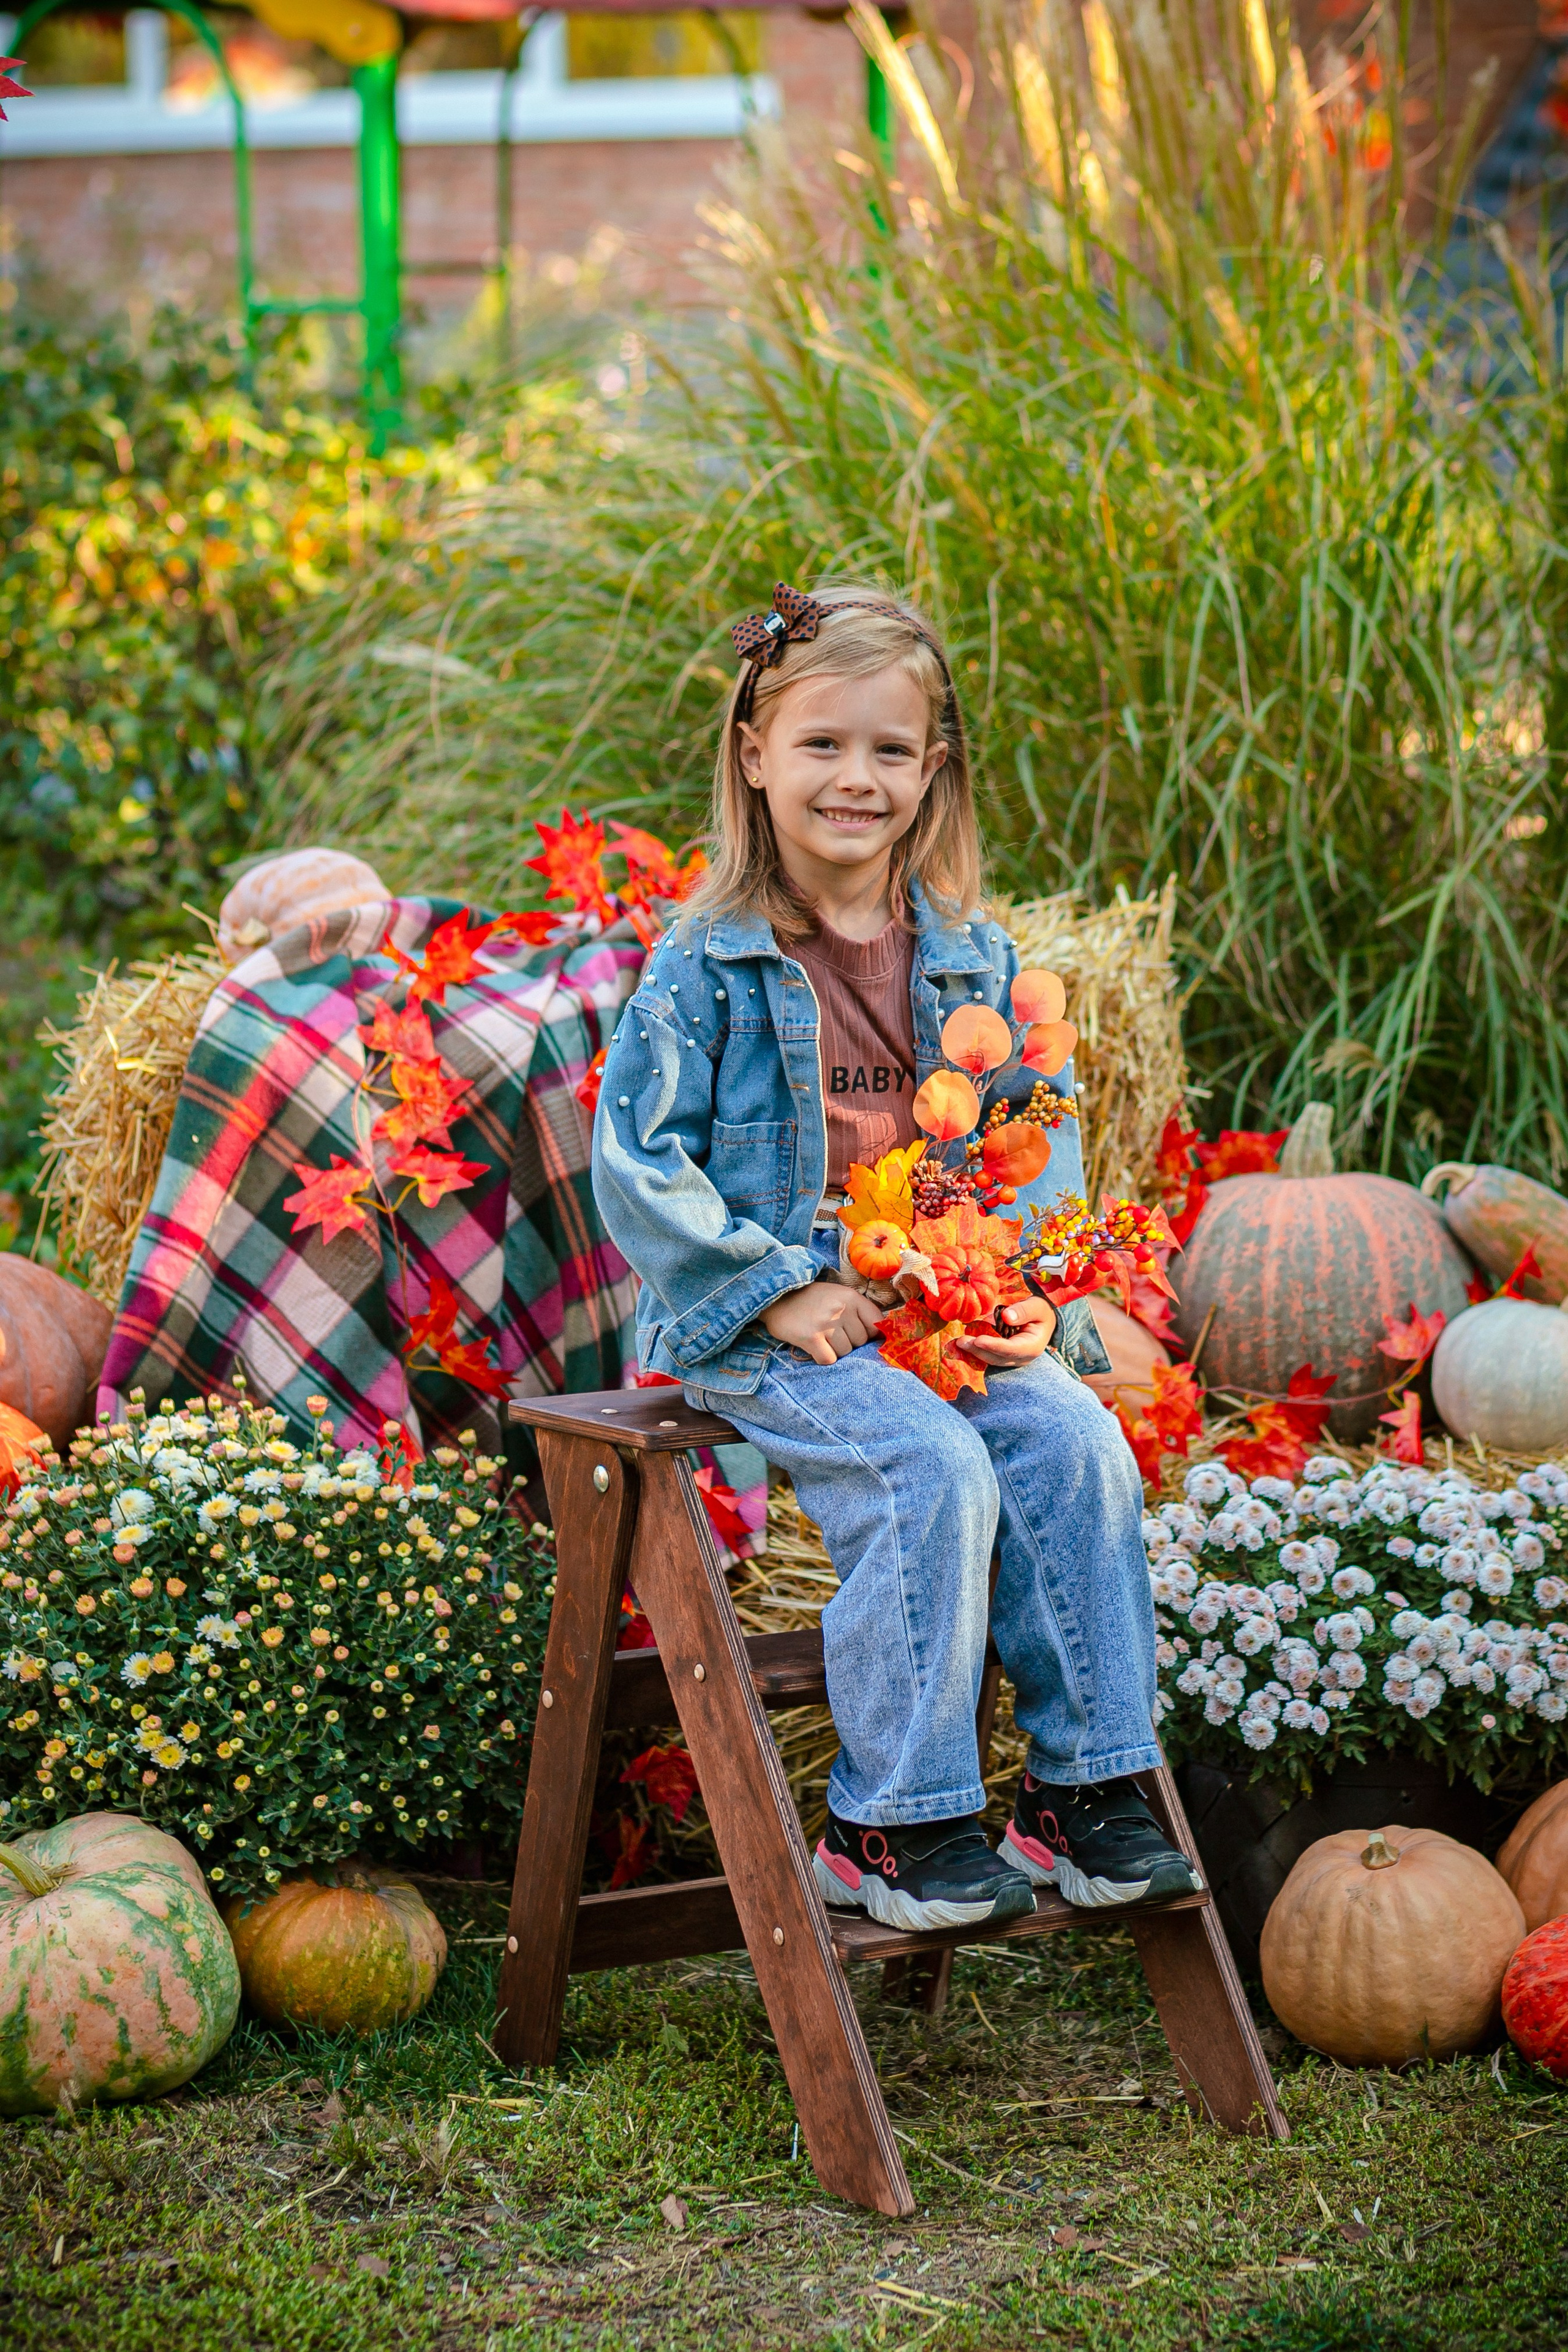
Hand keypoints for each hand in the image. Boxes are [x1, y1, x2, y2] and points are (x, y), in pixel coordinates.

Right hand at [763, 1282, 886, 1365]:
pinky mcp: (811, 1338)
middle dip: (849, 1342)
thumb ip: (858, 1311)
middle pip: (860, 1341)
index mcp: (850, 1297)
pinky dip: (823, 1358)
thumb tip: (880, 1334)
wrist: (776, 1298)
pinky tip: (815, 1347)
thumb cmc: (811, 1300)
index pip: (876, 1323)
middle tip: (832, 1334)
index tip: (860, 1335)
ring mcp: (825, 1324)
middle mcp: (841, 1309)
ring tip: (822, 1339)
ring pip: (845, 1352)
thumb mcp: (837, 1295)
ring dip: (835, 1351)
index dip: (870, 1334)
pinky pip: (829, 1359)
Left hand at [955, 1295, 1056, 1368]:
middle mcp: (1021, 1358)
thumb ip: (1024, 1311)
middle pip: (997, 1357)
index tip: (978, 1340)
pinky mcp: (1002, 1355)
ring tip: (958, 1342)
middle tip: (961, 1341)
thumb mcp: (1037, 1307)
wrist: (1043, 1320)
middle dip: (978, 1350)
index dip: (994, 1345)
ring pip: (990, 1359)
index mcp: (1032, 1347)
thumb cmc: (1040, 1311)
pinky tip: (961, 1344)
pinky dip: (974, 1350)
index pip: (1011, 1349)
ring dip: (973, 1351)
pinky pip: (987, 1355)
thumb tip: (1007, 1317)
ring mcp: (1011, 1359)